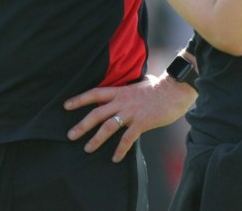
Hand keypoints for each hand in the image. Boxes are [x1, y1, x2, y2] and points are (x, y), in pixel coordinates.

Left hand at [64, 74, 196, 162]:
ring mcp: (131, 112)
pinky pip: (127, 139)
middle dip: (82, 125)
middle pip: (96, 113)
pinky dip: (120, 150)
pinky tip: (115, 158)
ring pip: (108, 127)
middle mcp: (122, 101)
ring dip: (96, 139)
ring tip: (87, 148)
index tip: (66, 106)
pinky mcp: (142, 123)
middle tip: (70, 135)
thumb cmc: (160, 86)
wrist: (176, 90)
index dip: (79, 99)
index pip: (95, 93)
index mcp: (120, 91)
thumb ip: (130, 88)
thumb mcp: (140, 83)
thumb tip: (129, 87)